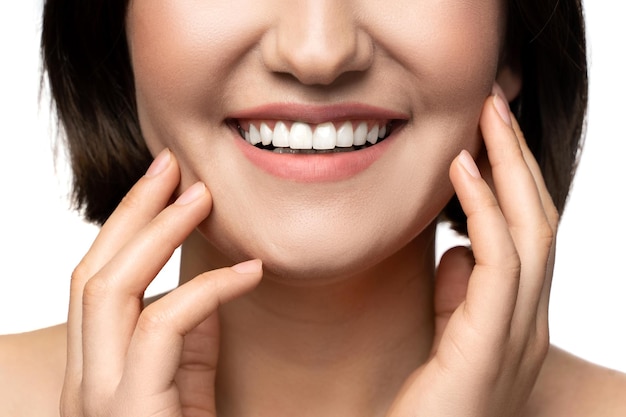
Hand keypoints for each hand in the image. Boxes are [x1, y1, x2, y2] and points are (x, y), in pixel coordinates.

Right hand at [59, 149, 262, 416]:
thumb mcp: (187, 386)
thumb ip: (188, 337)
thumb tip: (204, 280)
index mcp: (96, 368)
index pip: (96, 279)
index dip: (128, 225)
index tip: (166, 184)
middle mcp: (84, 379)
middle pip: (91, 272)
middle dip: (131, 212)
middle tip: (173, 165)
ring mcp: (99, 398)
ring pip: (106, 289)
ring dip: (154, 233)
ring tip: (200, 194)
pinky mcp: (128, 412)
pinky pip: (163, 329)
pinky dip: (208, 291)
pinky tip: (251, 272)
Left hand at [386, 85, 557, 416]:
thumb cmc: (427, 403)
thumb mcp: (445, 339)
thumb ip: (458, 297)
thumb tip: (457, 249)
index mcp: (517, 318)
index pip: (528, 234)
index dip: (514, 180)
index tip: (489, 135)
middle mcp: (528, 322)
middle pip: (539, 221)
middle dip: (520, 159)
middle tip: (497, 105)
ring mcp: (517, 334)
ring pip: (532, 231)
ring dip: (510, 168)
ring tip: (487, 117)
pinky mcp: (491, 344)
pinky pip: (499, 260)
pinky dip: (486, 208)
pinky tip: (463, 169)